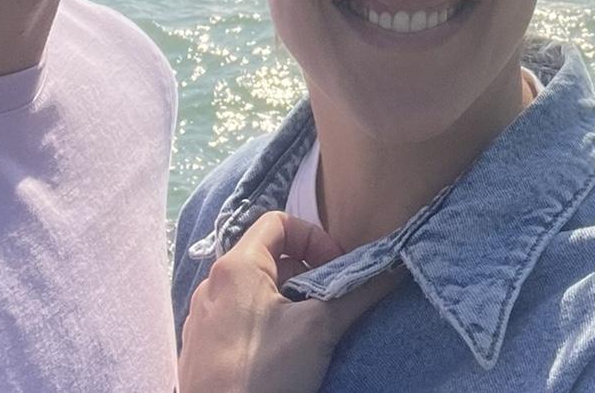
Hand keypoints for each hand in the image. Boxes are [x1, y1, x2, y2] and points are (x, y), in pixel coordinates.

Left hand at [178, 212, 399, 392]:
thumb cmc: (265, 373)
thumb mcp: (319, 328)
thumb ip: (357, 292)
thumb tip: (394, 268)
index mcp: (236, 266)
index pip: (279, 221)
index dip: (314, 237)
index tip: (335, 268)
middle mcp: (212, 284)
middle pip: (269, 258)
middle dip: (306, 274)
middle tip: (329, 302)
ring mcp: (202, 319)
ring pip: (255, 292)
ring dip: (288, 302)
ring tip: (309, 331)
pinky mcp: (199, 351)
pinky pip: (238, 320)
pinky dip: (266, 324)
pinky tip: (282, 355)